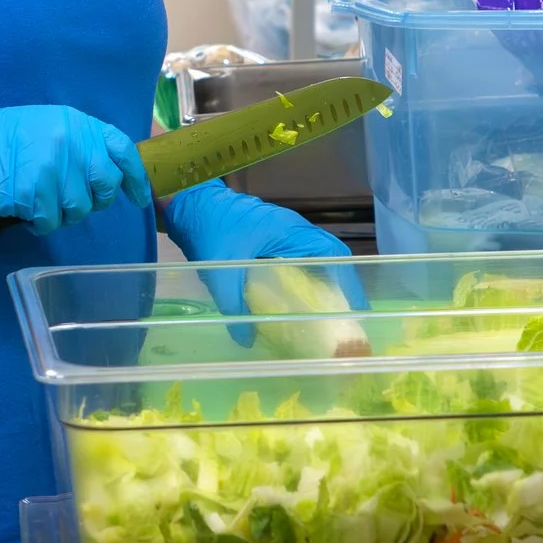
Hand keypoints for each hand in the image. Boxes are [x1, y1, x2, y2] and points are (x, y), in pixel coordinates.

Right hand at [0, 106, 150, 235]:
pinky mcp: (34, 193)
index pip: (121, 150)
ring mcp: (53, 168)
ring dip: (62, 213)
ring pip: (79, 208)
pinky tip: (26, 210)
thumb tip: (108, 172)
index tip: (139, 197)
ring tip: (41, 202)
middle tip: (72, 200)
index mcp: (77, 123)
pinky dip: (40, 222)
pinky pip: (51, 220)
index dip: (134, 177)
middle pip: (104, 185)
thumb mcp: (48, 125)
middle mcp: (71, 142)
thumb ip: (80, 144)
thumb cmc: (4, 137)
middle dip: (94, 200)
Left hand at [162, 180, 359, 331]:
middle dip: (339, 290)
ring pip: (313, 263)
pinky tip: (295, 307)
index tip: (354, 311)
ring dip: (322, 288)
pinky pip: (295, 264)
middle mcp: (293, 232)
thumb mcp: (220, 269)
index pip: (333, 254)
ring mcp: (282, 236)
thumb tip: (247, 339)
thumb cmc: (210, 227)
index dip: (349, 282)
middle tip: (342, 322)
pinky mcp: (269, 243)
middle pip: (329, 261)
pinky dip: (301, 284)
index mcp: (291, 231)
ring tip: (325, 320)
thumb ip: (233, 304)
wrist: (189, 202)